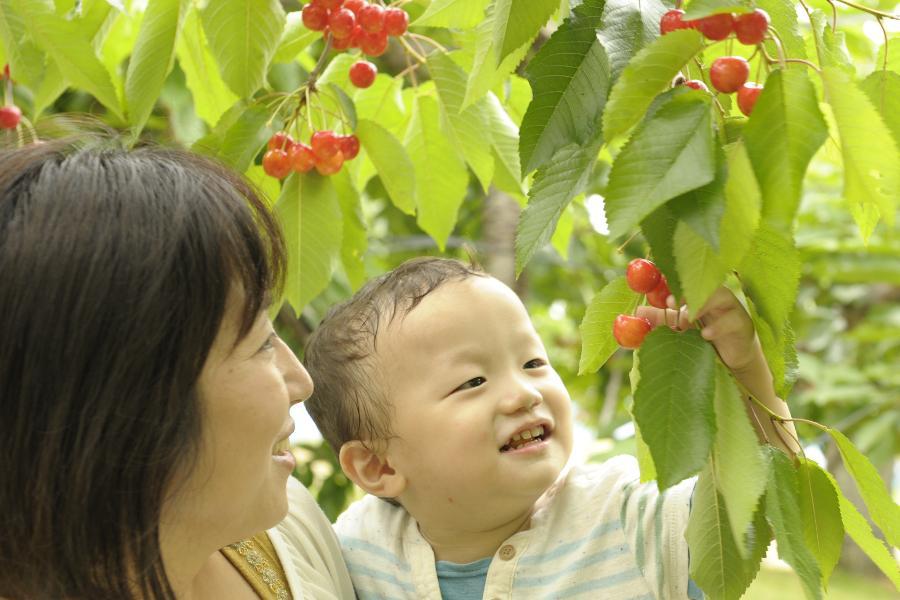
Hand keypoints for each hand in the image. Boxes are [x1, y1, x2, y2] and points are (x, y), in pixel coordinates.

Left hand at [635, 287, 757, 375]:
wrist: (734, 356)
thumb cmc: (706, 336)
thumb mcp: (681, 327)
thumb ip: (661, 319)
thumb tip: (638, 311)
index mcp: (700, 292)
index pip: (687, 279)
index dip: (673, 280)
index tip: (657, 286)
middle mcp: (716, 295)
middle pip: (704, 283)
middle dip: (687, 290)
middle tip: (670, 302)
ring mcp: (731, 308)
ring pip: (720, 297)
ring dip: (701, 306)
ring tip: (687, 319)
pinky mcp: (742, 324)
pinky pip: (732, 321)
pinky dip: (718, 326)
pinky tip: (706, 334)